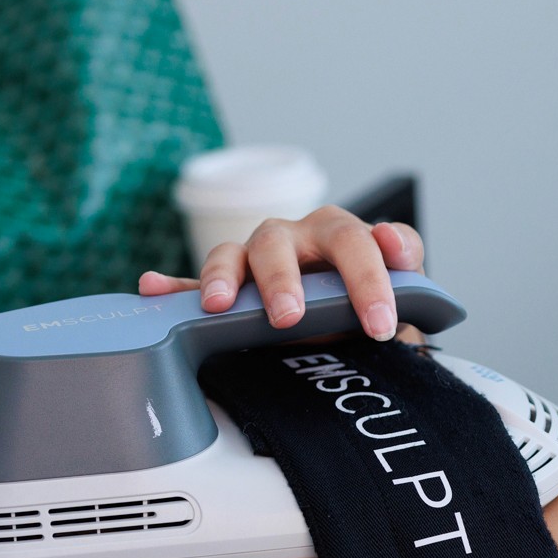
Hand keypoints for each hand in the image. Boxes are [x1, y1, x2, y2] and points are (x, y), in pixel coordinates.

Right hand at [137, 205, 425, 339]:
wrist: (340, 320)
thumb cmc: (365, 302)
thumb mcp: (397, 295)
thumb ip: (405, 273)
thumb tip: (393, 249)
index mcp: (341, 234)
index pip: (358, 243)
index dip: (371, 278)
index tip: (380, 323)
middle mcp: (295, 239)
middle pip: (284, 243)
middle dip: (285, 280)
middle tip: (290, 318)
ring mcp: (255, 258)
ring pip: (234, 254)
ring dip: (226, 276)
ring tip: (221, 304)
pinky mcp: (224, 285)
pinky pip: (191, 283)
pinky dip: (171, 287)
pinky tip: (151, 287)